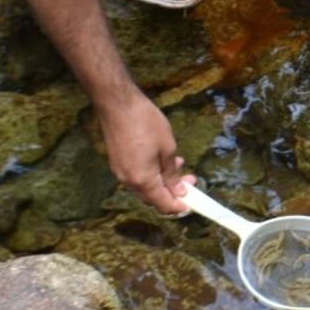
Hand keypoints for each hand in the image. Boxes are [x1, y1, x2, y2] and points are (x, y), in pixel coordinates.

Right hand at [97, 90, 193, 213]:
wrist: (117, 103)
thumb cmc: (145, 122)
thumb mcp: (167, 148)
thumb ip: (172, 173)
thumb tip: (179, 190)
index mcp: (143, 180)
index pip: (163, 204)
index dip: (179, 206)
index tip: (193, 202)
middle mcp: (128, 181)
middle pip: (153, 199)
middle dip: (173, 193)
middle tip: (190, 179)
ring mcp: (120, 172)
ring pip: (145, 187)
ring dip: (162, 181)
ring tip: (178, 164)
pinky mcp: (117, 162)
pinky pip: (136, 177)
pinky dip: (151, 174)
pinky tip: (161, 159)